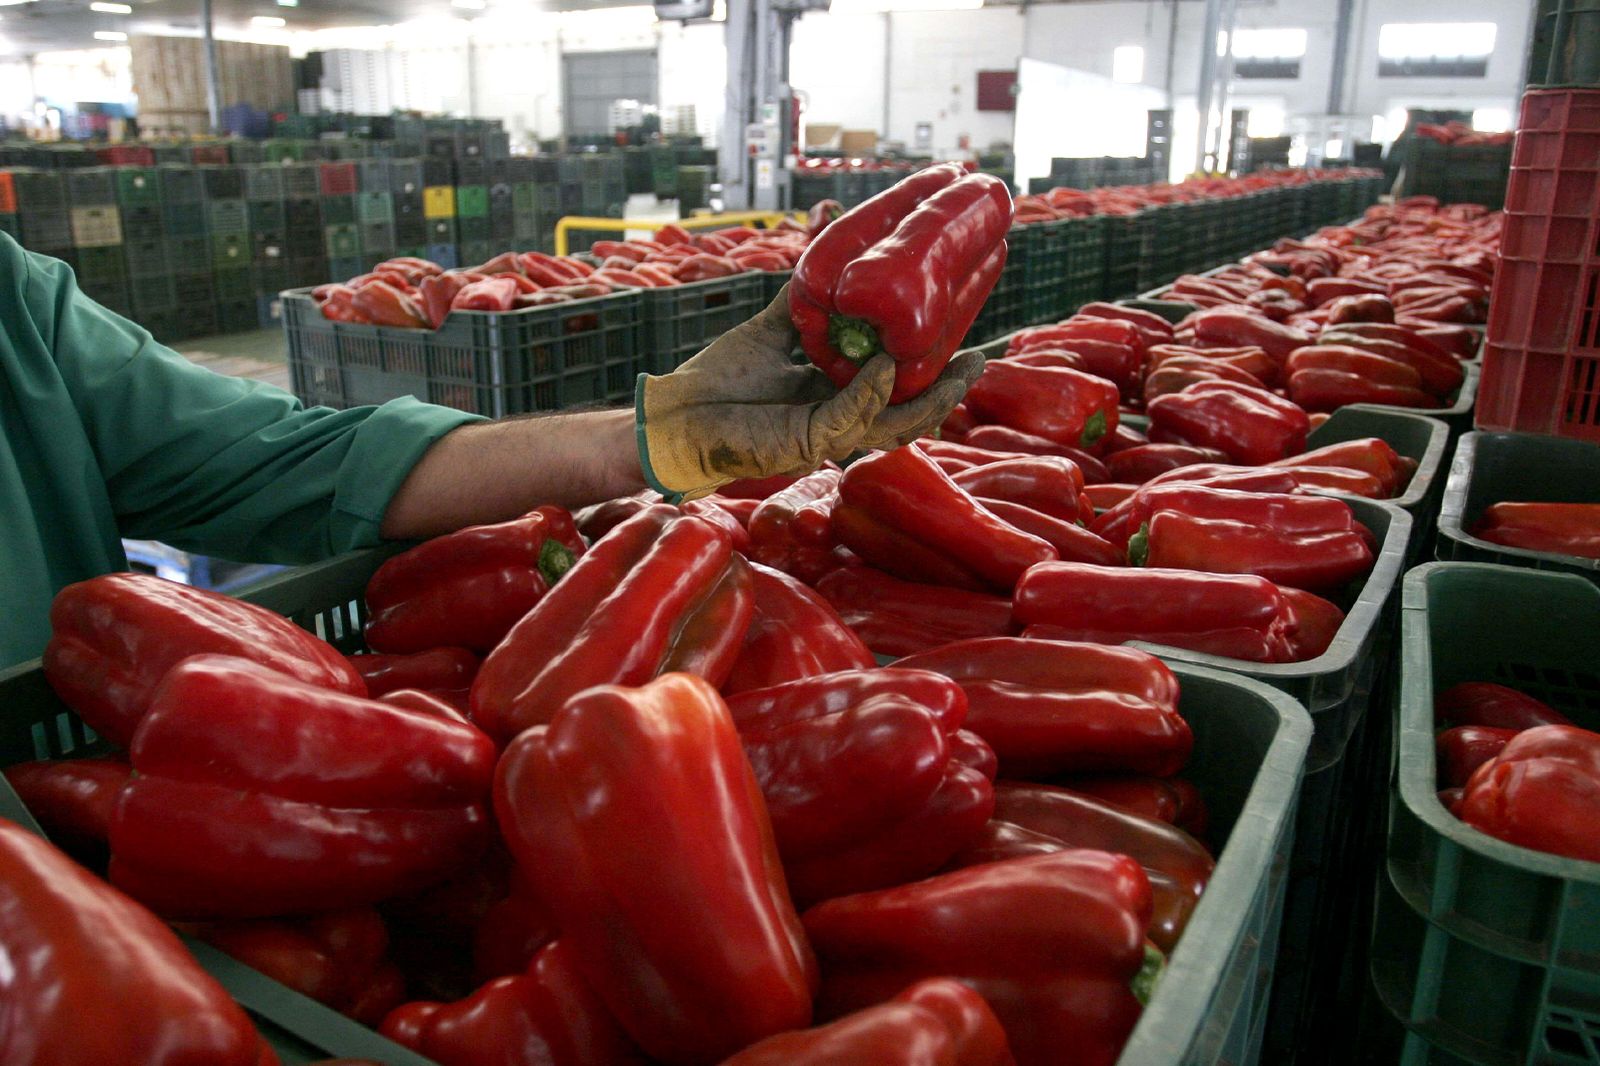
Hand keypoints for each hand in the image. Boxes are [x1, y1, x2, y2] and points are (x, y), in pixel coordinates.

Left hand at [637, 286, 983, 499]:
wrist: (680, 413)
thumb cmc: (725, 378)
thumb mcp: (776, 329)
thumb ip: (808, 300)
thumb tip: (833, 243)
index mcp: (841, 395)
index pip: (901, 386)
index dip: (936, 367)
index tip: (968, 337)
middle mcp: (843, 417)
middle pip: (912, 410)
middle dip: (950, 388)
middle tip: (981, 359)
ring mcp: (830, 434)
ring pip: (897, 424)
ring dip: (932, 399)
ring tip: (962, 370)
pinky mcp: (809, 443)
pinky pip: (852, 418)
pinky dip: (872, 391)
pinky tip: (886, 367)